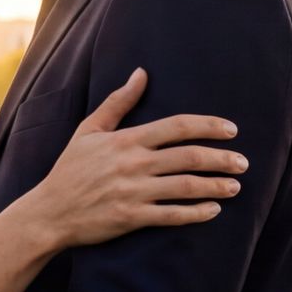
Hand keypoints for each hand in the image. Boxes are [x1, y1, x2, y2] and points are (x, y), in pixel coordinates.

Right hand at [9, 68, 243, 255]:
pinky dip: (197, 213)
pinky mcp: (131, 218)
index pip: (176, 127)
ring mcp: (133, 192)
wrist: (48, 212)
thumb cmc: (69, 170)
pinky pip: (172, 215)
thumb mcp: (89, 130)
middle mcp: (133, 164)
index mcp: (126, 140)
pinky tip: (214, 210)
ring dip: (216, 185)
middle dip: (222, 158)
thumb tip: (141, 73)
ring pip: (186, 186)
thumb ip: (119, 102)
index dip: (208, 126)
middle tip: (243, 162)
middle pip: (189, 156)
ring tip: (235, 186)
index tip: (231, 130)